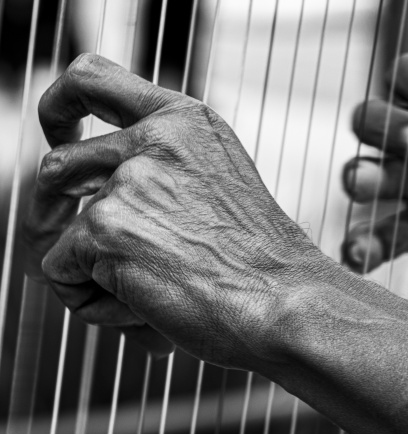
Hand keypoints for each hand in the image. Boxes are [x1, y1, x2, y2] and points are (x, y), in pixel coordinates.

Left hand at [23, 54, 329, 366]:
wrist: (289, 302)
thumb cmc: (264, 267)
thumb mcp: (220, 190)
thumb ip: (163, 175)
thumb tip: (91, 203)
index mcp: (187, 123)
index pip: (93, 79)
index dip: (59, 106)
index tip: (58, 134)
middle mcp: (154, 140)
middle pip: (58, 166)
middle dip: (52, 213)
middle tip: (71, 253)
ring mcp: (127, 181)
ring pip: (62, 234)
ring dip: (94, 272)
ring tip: (150, 298)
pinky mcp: (105, 229)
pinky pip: (62, 274)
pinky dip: (96, 304)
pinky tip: (148, 313)